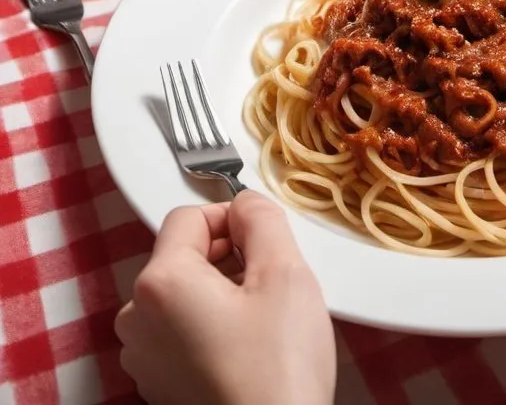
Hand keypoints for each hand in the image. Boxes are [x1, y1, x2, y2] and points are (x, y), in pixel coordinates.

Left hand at [116, 191, 334, 404]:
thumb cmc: (278, 364)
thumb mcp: (285, 273)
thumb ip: (263, 219)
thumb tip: (246, 204)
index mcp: (161, 282)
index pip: (190, 216)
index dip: (234, 218)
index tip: (268, 241)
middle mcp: (137, 317)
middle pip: (184, 255)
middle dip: (230, 256)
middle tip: (273, 281)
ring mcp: (144, 357)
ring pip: (185, 293)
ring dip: (224, 290)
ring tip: (264, 318)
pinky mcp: (159, 385)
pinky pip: (182, 330)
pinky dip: (213, 325)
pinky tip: (249, 347)